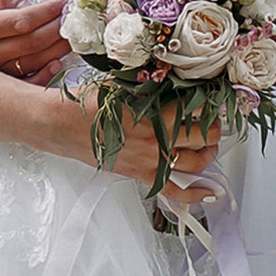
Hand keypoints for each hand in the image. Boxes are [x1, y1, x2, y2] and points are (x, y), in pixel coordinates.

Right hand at [0, 0, 69, 81]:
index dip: (47, 12)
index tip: (64, 4)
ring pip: (33, 62)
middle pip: (32, 43)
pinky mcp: (0, 82)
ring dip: (58, 49)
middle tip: (73, 19)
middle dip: (58, 30)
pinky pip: (27, 83)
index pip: (22, 21)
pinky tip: (58, 62)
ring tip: (72, 36)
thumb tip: (30, 6)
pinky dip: (46, 76)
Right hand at [63, 84, 220, 191]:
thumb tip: (172, 80)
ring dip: (208, 154)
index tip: (213, 100)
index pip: (198, 110)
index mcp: (154, 113)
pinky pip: (175, 191)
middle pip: (203, 138)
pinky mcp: (141, 175)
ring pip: (196, 164)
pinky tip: (208, 193)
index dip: (211, 104)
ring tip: (208, 144)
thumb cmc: (86, 104)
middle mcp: (156, 139)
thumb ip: (149, 85)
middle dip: (214, 128)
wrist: (61, 125)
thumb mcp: (121, 85)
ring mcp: (150, 160)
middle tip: (213, 120)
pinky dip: (195, 195)